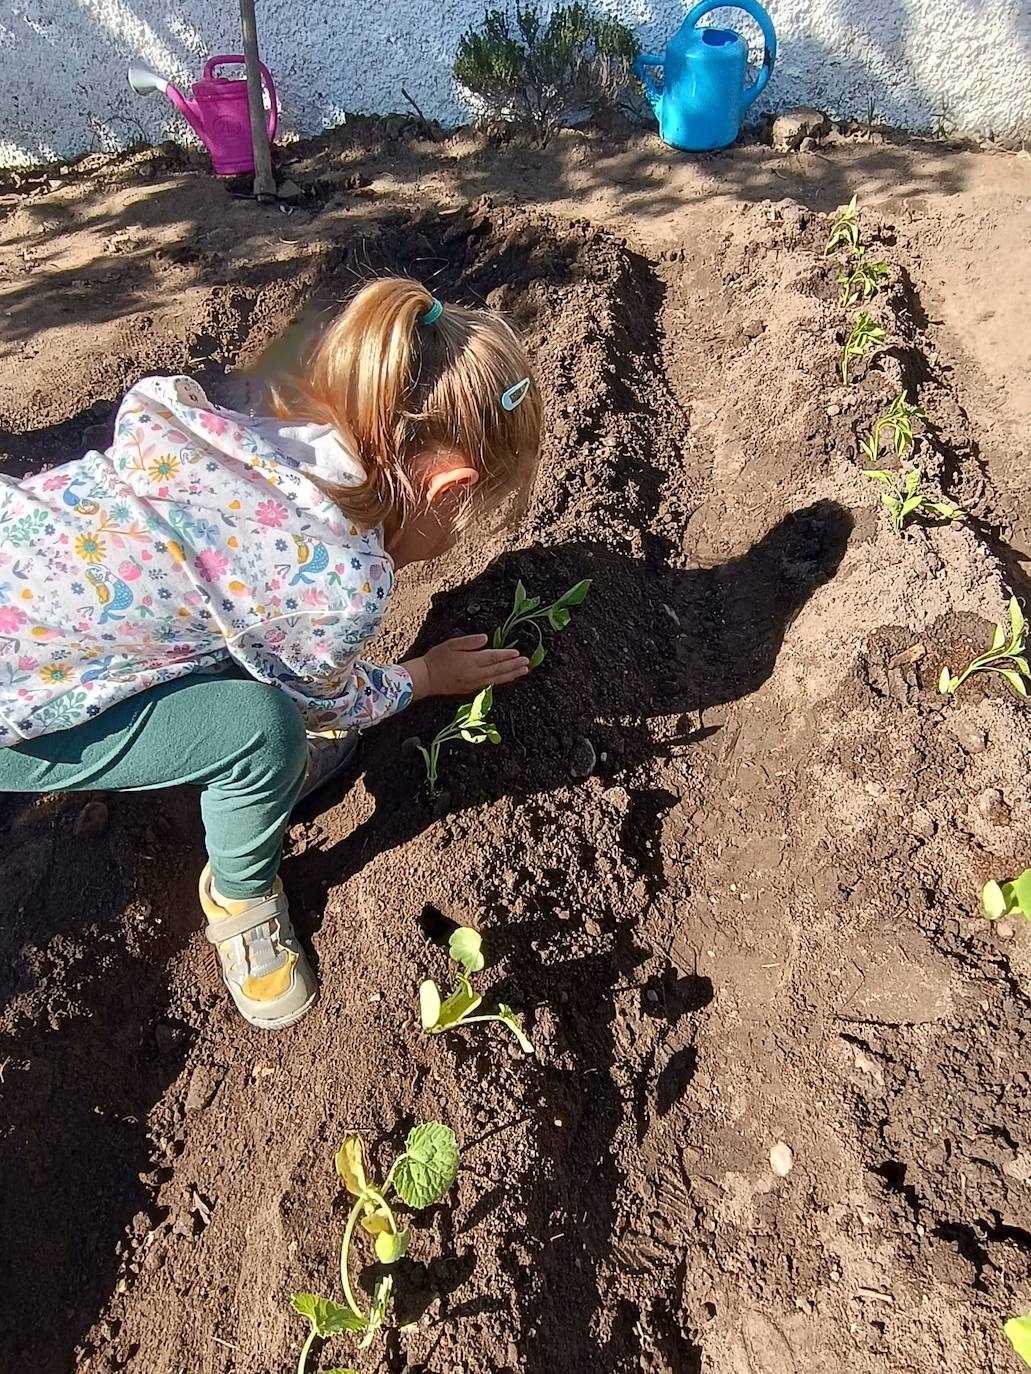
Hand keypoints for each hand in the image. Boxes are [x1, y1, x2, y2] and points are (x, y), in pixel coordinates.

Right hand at [404, 635, 528, 700]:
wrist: (426, 679)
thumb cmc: (437, 658)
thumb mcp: (451, 644)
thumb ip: (469, 641)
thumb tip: (485, 638)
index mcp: (471, 661)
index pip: (493, 657)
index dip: (506, 655)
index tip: (518, 653)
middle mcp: (475, 674)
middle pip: (499, 669)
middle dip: (514, 665)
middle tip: (527, 662)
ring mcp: (474, 683)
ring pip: (497, 679)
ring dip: (511, 675)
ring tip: (523, 671)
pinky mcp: (471, 689)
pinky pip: (491, 685)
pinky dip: (501, 681)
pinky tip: (508, 678)